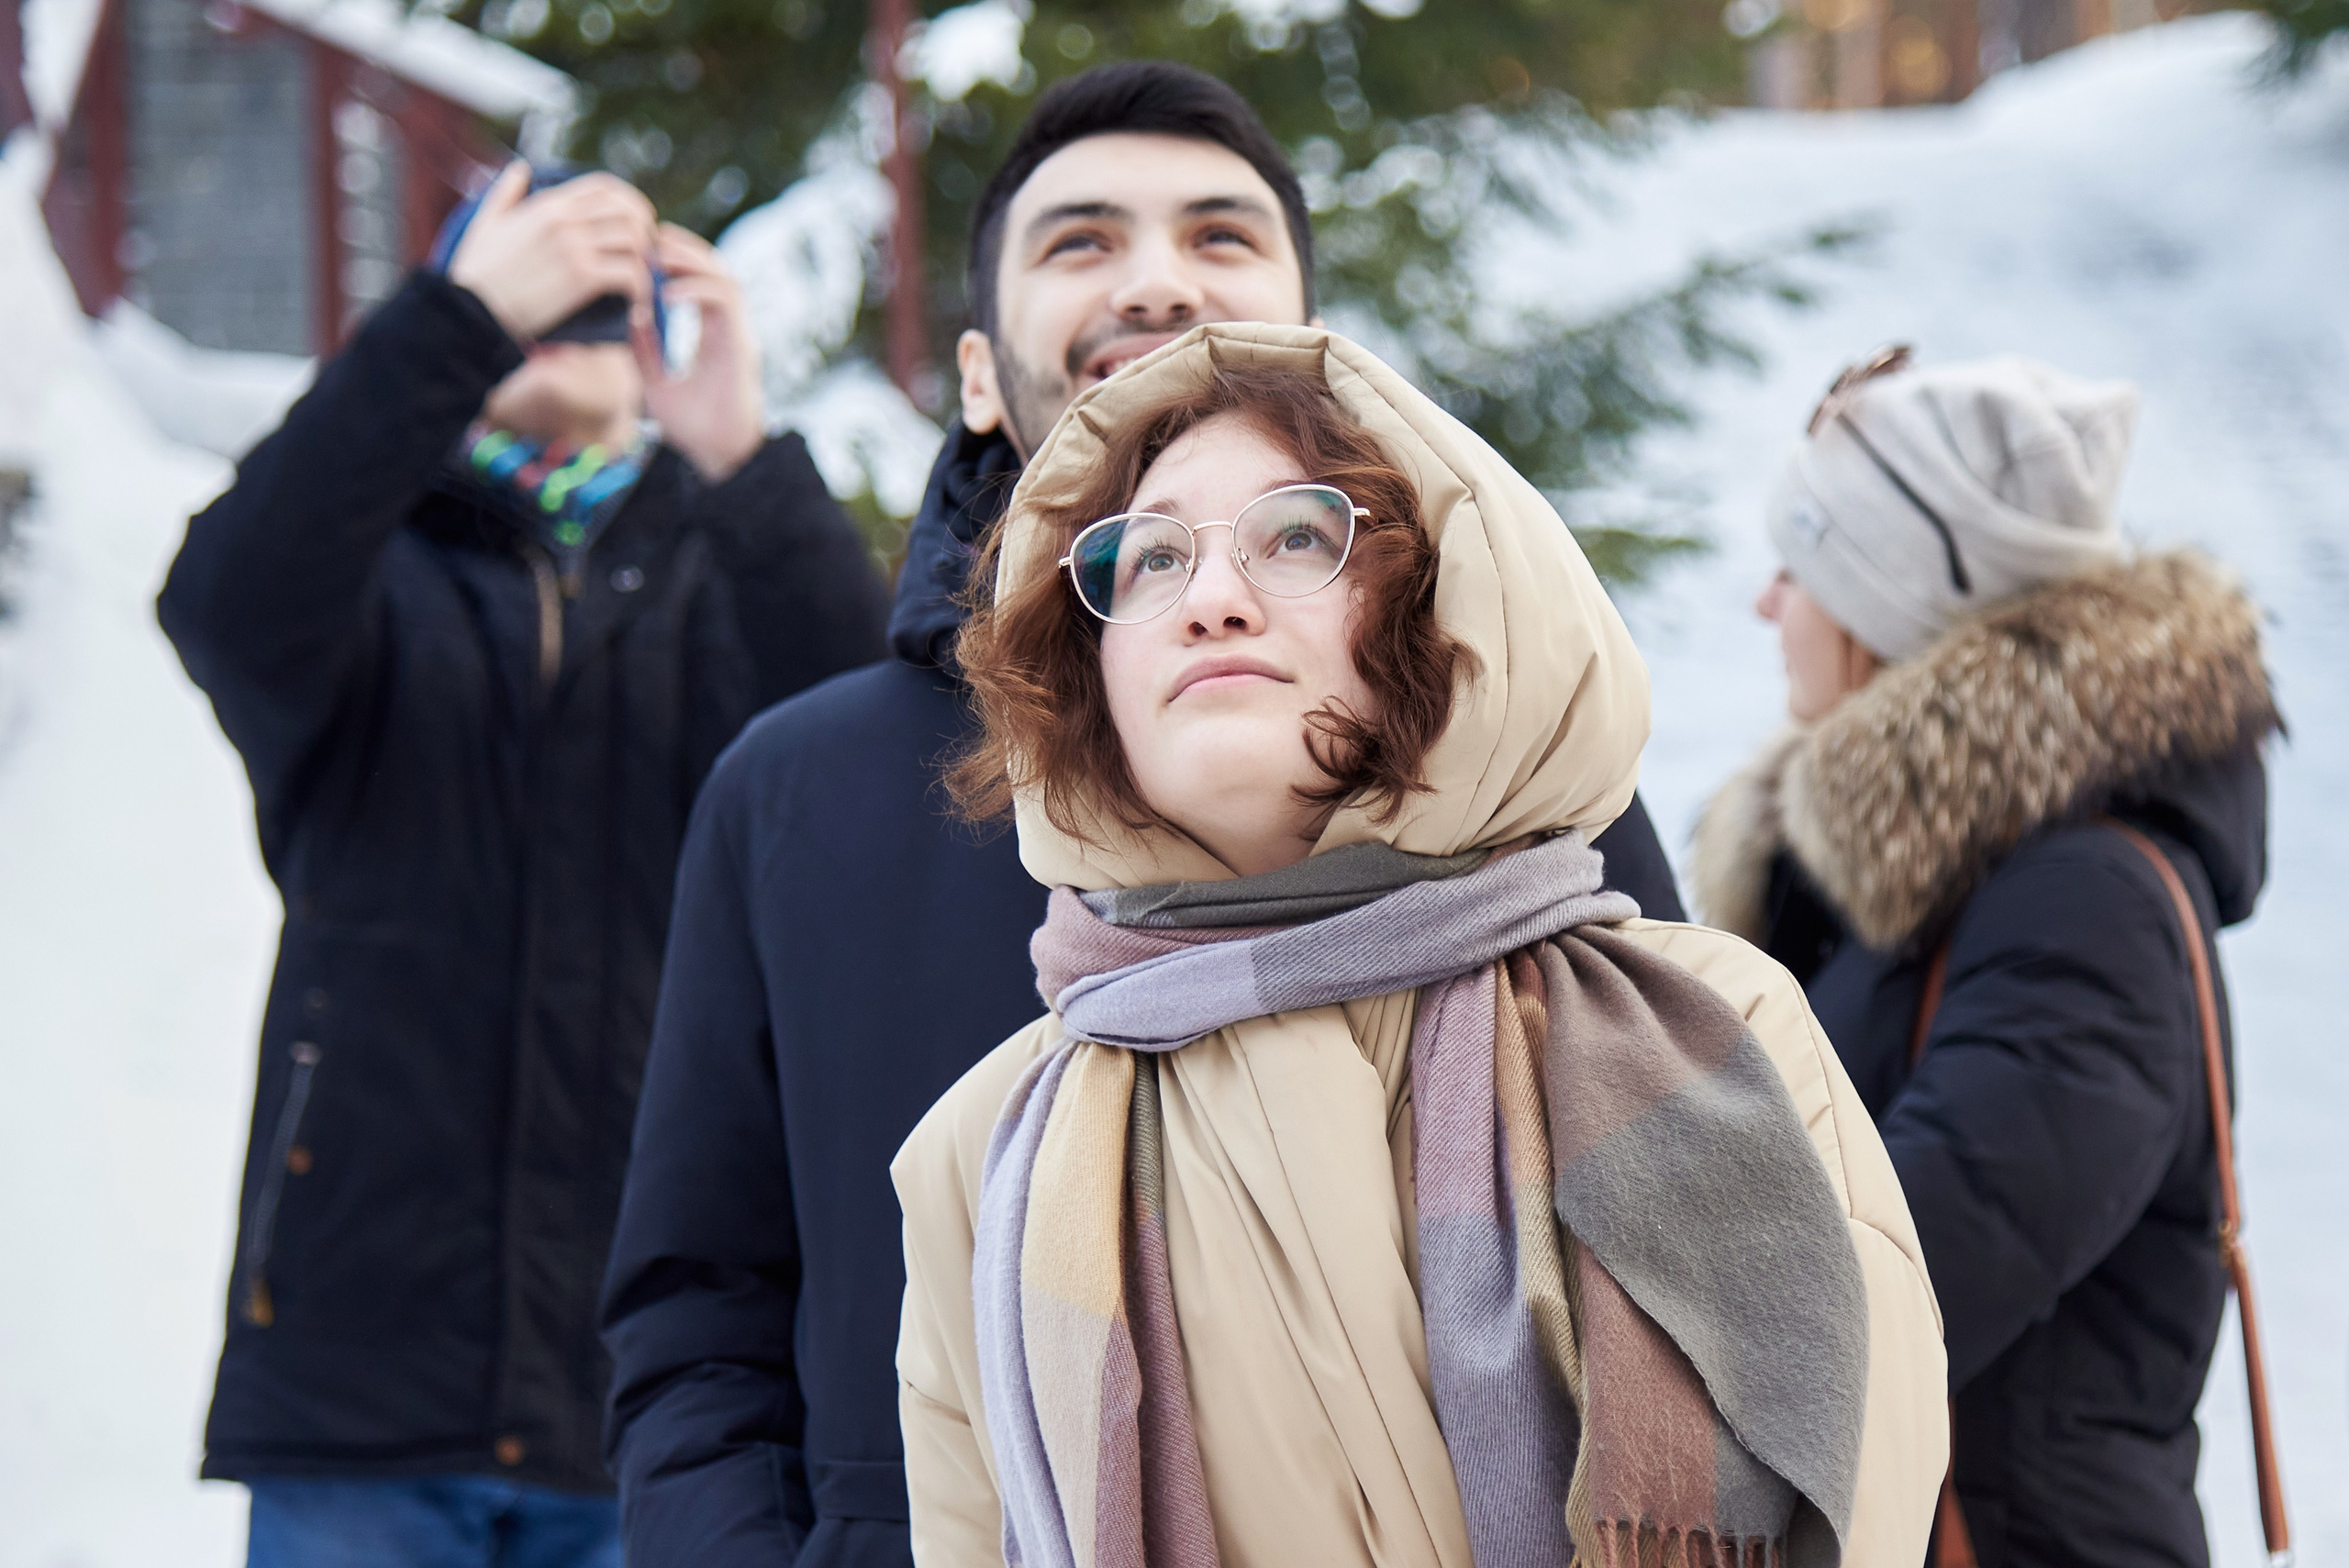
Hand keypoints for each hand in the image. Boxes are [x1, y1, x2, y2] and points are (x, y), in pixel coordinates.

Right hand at [447, 163, 657, 341]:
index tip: (640, 225)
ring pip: (634, 242)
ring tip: (640, 286)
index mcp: (548, 205)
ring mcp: (574, 246)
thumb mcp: (485, 224)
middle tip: (647, 260)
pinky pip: (630, 273)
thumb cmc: (475, 274)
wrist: (469, 310)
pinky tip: (635, 306)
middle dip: (647, 235)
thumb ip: (505, 195)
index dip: (632, 203)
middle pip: (629, 212)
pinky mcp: (581, 276)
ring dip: (645, 265)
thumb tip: (519, 170)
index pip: (605, 187)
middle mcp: (564, 219)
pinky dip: (640, 290)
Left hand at [637, 224, 766, 482]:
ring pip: (723, 276)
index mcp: (713, 334)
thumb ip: (645, 349)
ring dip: (691, 261)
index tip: (642, 250)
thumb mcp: (655, 381)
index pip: (700, 281)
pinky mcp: (739, 344)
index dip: (675, 260)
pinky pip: (723, 301)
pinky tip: (665, 294)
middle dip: (683, 248)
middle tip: (647, 238)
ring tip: (656, 256)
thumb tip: (627, 315)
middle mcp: (729, 329)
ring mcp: (737, 334)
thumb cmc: (694, 428)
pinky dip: (695, 290)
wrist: (723, 457)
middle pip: (714, 268)